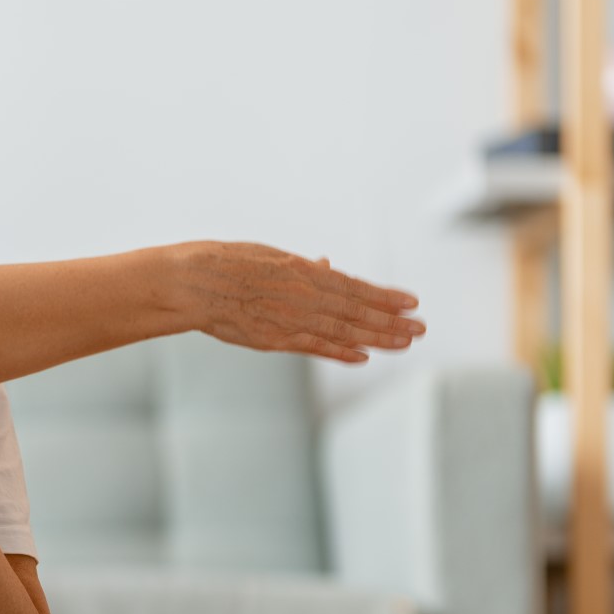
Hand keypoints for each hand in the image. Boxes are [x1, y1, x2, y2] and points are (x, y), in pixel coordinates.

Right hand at [177, 241, 425, 363]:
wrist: (192, 283)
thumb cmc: (224, 263)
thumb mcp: (269, 256)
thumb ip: (300, 267)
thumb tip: (325, 264)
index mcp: (303, 271)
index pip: (355, 286)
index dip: (385, 296)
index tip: (411, 302)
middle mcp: (304, 295)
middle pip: (358, 310)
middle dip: (392, 321)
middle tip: (421, 328)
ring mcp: (291, 319)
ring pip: (344, 330)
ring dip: (377, 338)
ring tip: (405, 342)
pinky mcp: (274, 339)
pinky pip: (315, 347)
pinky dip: (341, 352)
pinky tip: (363, 357)